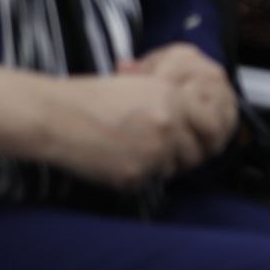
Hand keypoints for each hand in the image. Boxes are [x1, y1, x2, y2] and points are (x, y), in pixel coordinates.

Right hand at [46, 46, 236, 187]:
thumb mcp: (141, 87)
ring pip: (172, 169)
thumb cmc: (94, 98)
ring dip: (158, 165)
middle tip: (160, 151)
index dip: (203, 134)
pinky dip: (136, 176)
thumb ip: (172, 104)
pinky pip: (147, 182)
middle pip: (195, 153)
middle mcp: (170, 126)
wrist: (57, 116)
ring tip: (131, 150)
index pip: (211, 125)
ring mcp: (153, 153)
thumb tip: (196, 124)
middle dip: (181, 154)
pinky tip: (115, 160)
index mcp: (174, 99)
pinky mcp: (134, 176)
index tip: (195, 139)